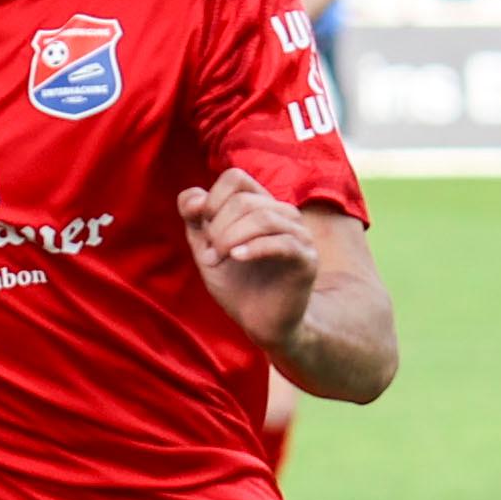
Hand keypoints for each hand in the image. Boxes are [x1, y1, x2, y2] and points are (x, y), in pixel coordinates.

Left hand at [176, 165, 315, 355]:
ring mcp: (298, 234)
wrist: (260, 321)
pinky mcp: (305, 259)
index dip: (212, 200)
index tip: (205, 230)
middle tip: (211, 256)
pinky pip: (281, 242)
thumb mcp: (206, 248)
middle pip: (243, 200)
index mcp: (260, 205)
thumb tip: (195, 198)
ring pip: (262, 218)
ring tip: (220, 259)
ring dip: (230, 239)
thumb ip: (195, 220)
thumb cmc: (236, 282)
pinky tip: (237, 258)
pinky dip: (253, 248)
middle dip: (217, 228)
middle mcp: (282, 213)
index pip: (235, 178)